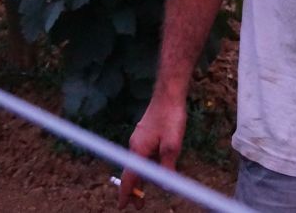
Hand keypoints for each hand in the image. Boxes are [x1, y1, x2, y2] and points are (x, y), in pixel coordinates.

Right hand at [118, 92, 188, 208]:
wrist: (169, 95)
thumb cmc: (170, 117)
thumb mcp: (172, 145)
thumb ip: (167, 166)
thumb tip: (165, 184)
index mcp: (139, 150)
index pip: (130, 178)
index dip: (127, 194)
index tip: (123, 207)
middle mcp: (135, 145)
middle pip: (132, 172)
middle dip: (134, 189)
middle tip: (139, 204)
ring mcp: (139, 138)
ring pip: (138, 162)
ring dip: (142, 176)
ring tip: (146, 190)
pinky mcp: (144, 133)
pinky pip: (143, 153)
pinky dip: (146, 164)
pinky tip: (155, 165)